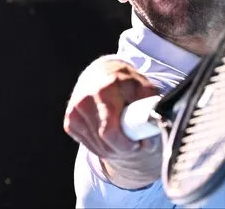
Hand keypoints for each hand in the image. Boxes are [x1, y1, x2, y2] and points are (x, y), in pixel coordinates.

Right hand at [63, 57, 161, 187]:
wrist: (100, 74)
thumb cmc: (125, 83)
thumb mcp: (143, 87)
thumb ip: (151, 105)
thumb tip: (155, 126)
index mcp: (104, 90)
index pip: (111, 131)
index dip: (127, 144)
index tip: (139, 144)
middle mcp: (85, 100)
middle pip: (105, 142)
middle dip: (124, 149)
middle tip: (137, 144)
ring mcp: (74, 111)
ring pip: (98, 147)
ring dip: (114, 150)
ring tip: (126, 138)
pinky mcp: (69, 121)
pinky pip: (89, 146)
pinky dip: (102, 147)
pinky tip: (111, 136)